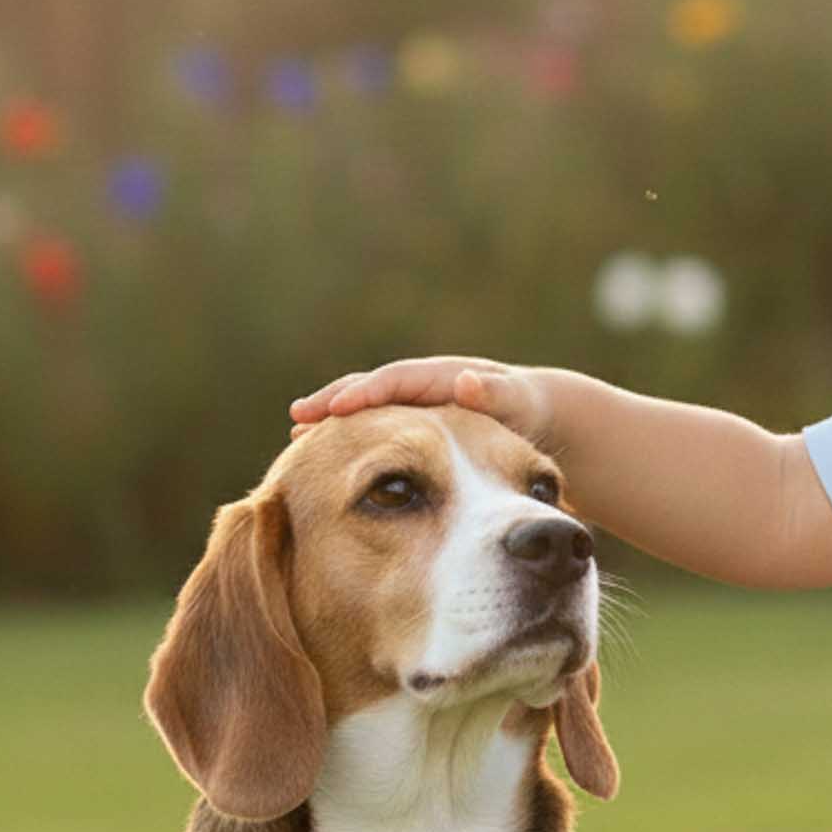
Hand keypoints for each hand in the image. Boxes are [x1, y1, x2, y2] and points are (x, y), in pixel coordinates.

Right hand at [288, 357, 552, 443]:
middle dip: (334, 401)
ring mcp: (413, 401)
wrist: (532, 409)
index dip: (365, 394)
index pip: (395, 380)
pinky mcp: (412, 419)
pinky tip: (323, 454)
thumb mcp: (515, 399)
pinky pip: (374, 425)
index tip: (337, 409)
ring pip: (366, 408)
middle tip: (298, 418)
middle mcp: (420, 384)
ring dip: (334, 419)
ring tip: (299, 437)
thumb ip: (493, 393)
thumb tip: (467, 382)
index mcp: (441, 377)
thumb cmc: (524, 407)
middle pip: (369, 388)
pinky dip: (349, 435)